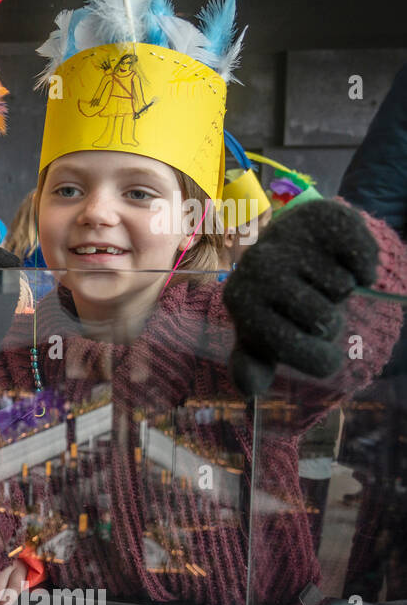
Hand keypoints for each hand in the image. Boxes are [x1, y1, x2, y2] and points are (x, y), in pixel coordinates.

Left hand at [224, 199, 378, 394]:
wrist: (286, 243)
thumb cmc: (273, 301)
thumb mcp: (259, 336)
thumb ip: (252, 365)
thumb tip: (248, 388)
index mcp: (239, 303)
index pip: (293, 348)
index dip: (319, 357)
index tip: (319, 351)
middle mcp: (256, 269)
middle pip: (326, 321)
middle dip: (331, 322)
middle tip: (314, 308)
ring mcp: (286, 239)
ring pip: (343, 289)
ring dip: (340, 291)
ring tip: (318, 281)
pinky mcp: (319, 216)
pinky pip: (361, 256)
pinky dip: (364, 266)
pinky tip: (342, 262)